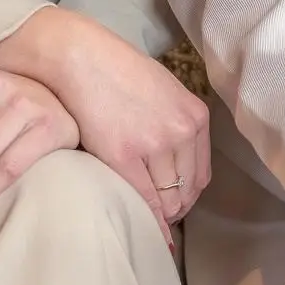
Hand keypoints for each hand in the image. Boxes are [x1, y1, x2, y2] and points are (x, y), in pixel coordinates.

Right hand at [0, 7, 209, 243]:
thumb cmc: (119, 71)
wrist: (84, 58)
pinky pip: (145, 198)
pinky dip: (147, 217)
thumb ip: (177, 123)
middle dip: (175, 208)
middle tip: (159, 216)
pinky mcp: (124, 155)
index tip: (175, 203)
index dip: (188, 194)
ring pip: (168, 199)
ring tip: (147, 217)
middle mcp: (181, 131)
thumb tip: (176, 159)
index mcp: (195, 116)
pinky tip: (144, 226)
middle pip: (187, 189)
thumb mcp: (165, 91)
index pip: (201, 173)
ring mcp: (154, 144)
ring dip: (160, 213)